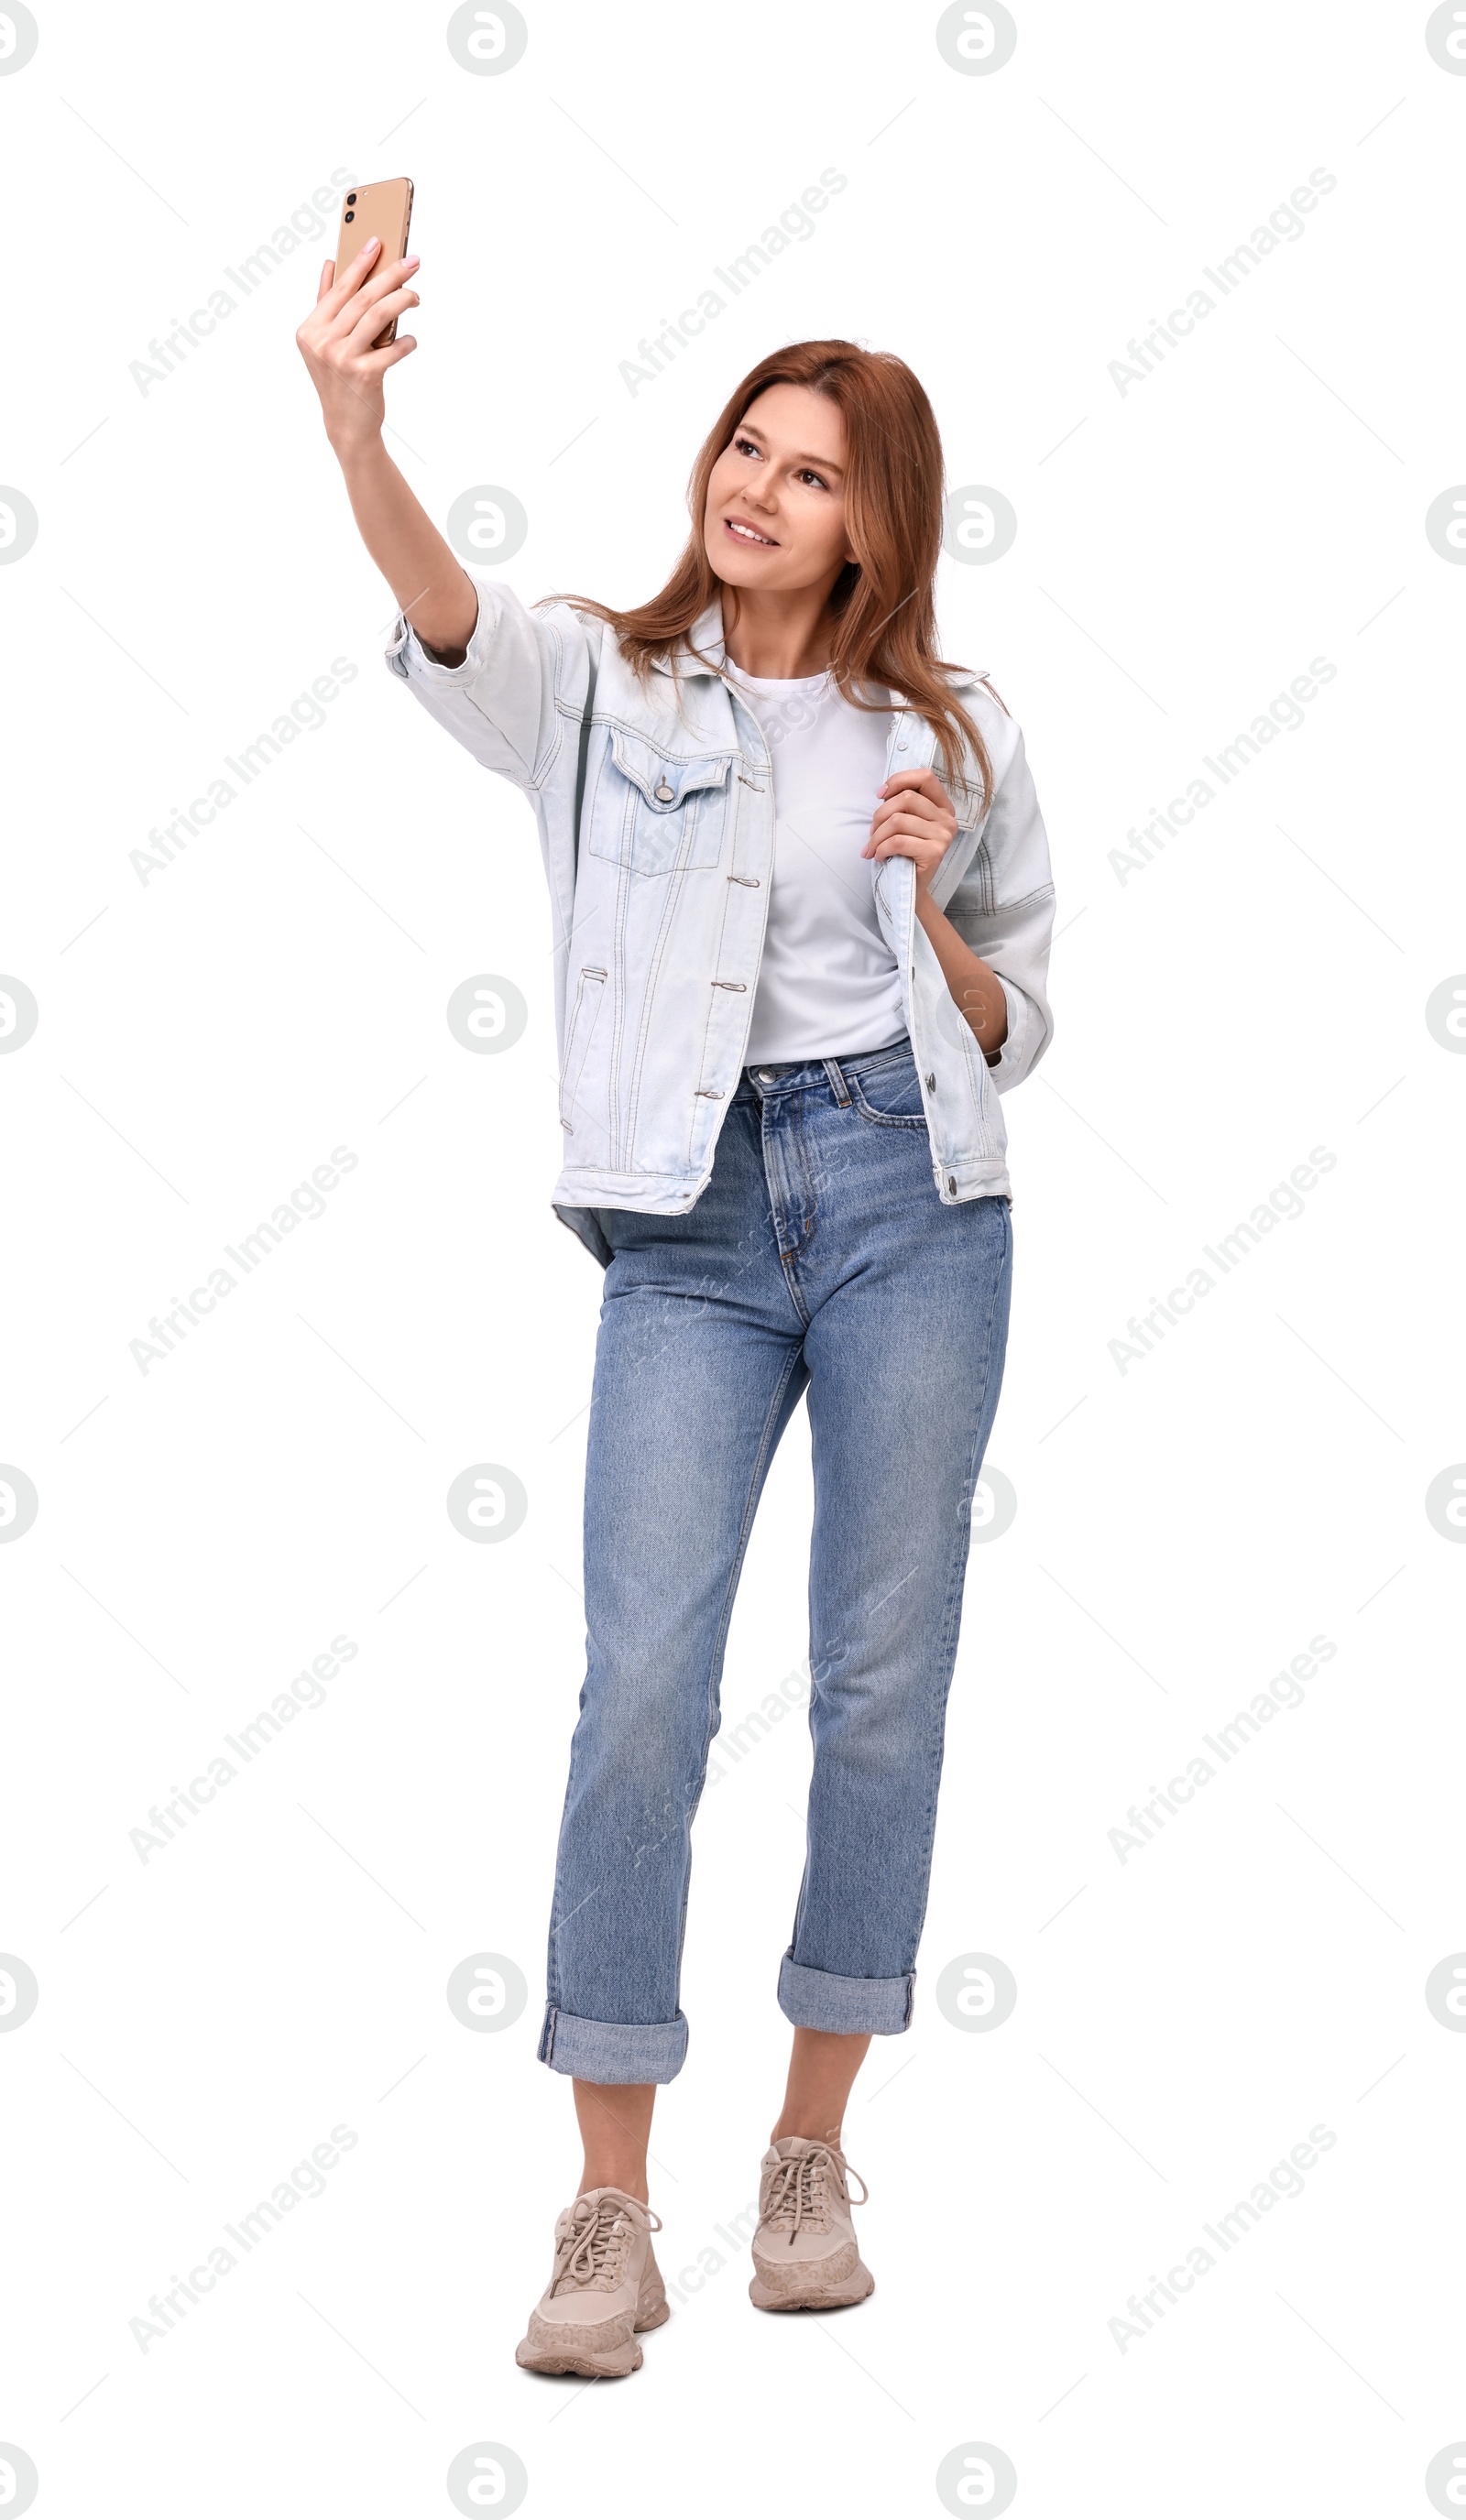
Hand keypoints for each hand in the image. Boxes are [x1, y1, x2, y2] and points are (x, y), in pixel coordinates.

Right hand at [295, 238, 420, 457]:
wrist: (347, 425)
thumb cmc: (340, 379)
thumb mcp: (325, 342)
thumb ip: (326, 303)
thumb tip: (329, 263)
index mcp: (310, 329)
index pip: (340, 288)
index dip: (360, 263)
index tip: (377, 242)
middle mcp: (322, 342)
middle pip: (362, 298)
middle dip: (390, 275)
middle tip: (412, 262)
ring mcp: (341, 358)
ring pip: (377, 316)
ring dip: (401, 301)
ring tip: (416, 296)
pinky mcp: (363, 375)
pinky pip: (392, 349)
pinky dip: (406, 342)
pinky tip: (411, 341)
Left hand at [861, 765, 957, 896]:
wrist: (910, 890)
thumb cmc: (903, 853)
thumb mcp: (904, 823)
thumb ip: (900, 804)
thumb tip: (882, 791)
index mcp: (942, 806)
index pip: (926, 777)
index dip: (899, 780)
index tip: (880, 795)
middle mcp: (948, 819)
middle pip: (907, 798)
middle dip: (880, 815)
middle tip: (872, 833)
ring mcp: (944, 836)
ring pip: (898, 820)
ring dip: (877, 836)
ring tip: (873, 848)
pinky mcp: (935, 853)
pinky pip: (898, 842)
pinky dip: (881, 848)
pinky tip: (879, 857)